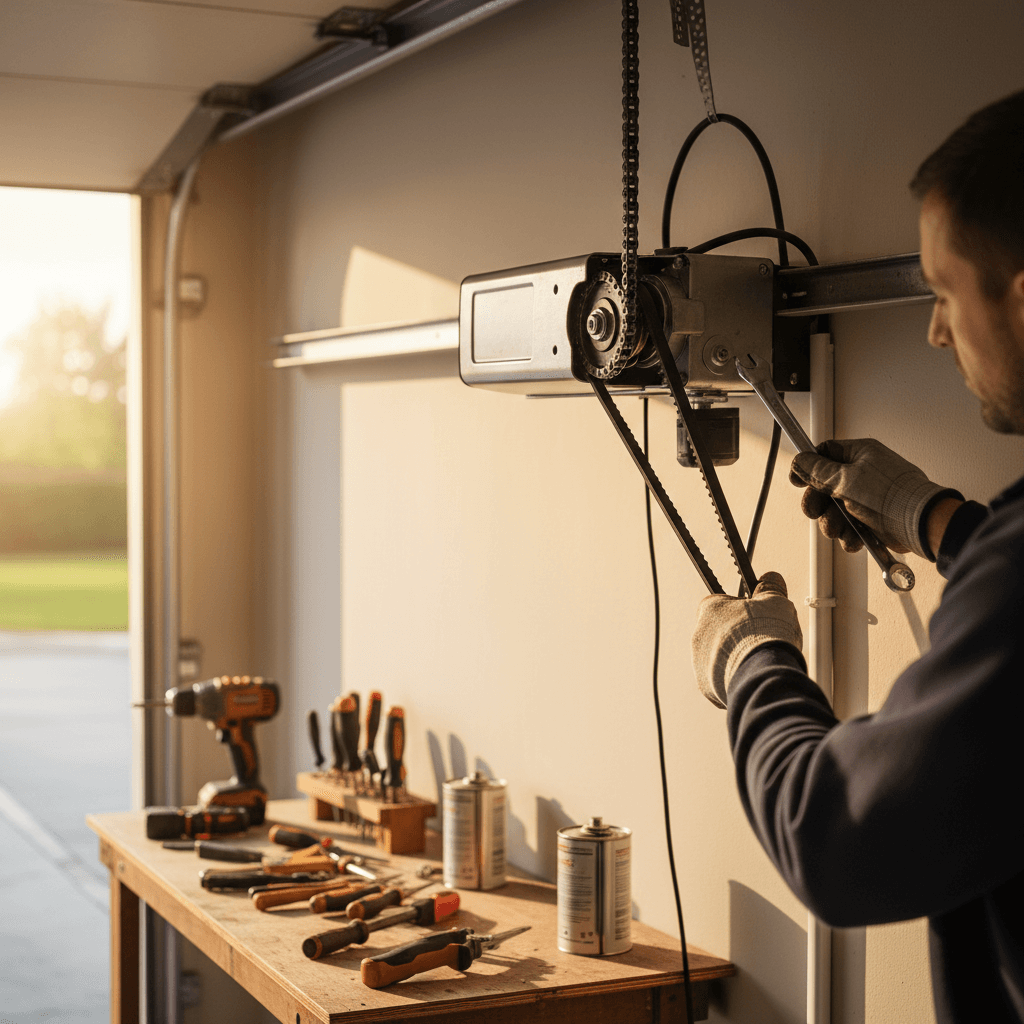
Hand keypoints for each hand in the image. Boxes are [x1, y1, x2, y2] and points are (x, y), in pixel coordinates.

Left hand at [692, 572, 802, 708]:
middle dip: (739, 636)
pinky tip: (755, 678)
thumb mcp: (775, 602)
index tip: (756, 616)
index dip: (741, 609)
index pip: (721, 604)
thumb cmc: (766, 636)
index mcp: (710, 609)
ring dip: (737, 659)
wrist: (762, 676)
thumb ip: (770, 587)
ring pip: (720, 658)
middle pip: (720, 632)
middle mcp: (698, 635)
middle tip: (762, 641)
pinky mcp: (707, 687)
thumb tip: (771, 578)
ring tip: (761, 663)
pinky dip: (737, 680)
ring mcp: (700, 663)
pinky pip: (722, 681)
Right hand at [789, 438, 953, 559]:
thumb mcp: (845, 480)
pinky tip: (854, 538)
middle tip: (816, 511)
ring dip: (833, 523)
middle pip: (825, 486)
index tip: (797, 481)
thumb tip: (800, 461)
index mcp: (860, 455)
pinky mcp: (873, 518)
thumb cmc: (891, 497)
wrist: (919, 525)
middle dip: (819, 503)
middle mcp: (864, 473)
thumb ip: (818, 471)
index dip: (808, 467)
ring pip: (835, 509)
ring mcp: (868, 497)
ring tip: (840, 528)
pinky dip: (849, 534)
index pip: (825, 454)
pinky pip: (850, 525)